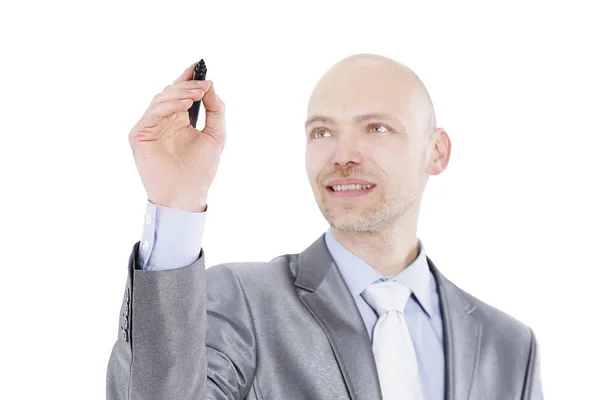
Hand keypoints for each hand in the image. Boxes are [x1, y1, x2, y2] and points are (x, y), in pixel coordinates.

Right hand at [128, 62, 225, 211]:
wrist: (187, 194)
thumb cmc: (200, 170)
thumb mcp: (216, 135)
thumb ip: (215, 110)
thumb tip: (211, 86)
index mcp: (178, 119)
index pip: (181, 93)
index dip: (188, 77)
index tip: (200, 64)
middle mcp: (163, 120)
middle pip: (171, 92)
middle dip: (188, 86)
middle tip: (204, 84)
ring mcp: (150, 127)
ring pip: (161, 100)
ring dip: (180, 94)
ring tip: (197, 94)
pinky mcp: (139, 135)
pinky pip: (151, 113)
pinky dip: (167, 106)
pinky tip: (184, 105)